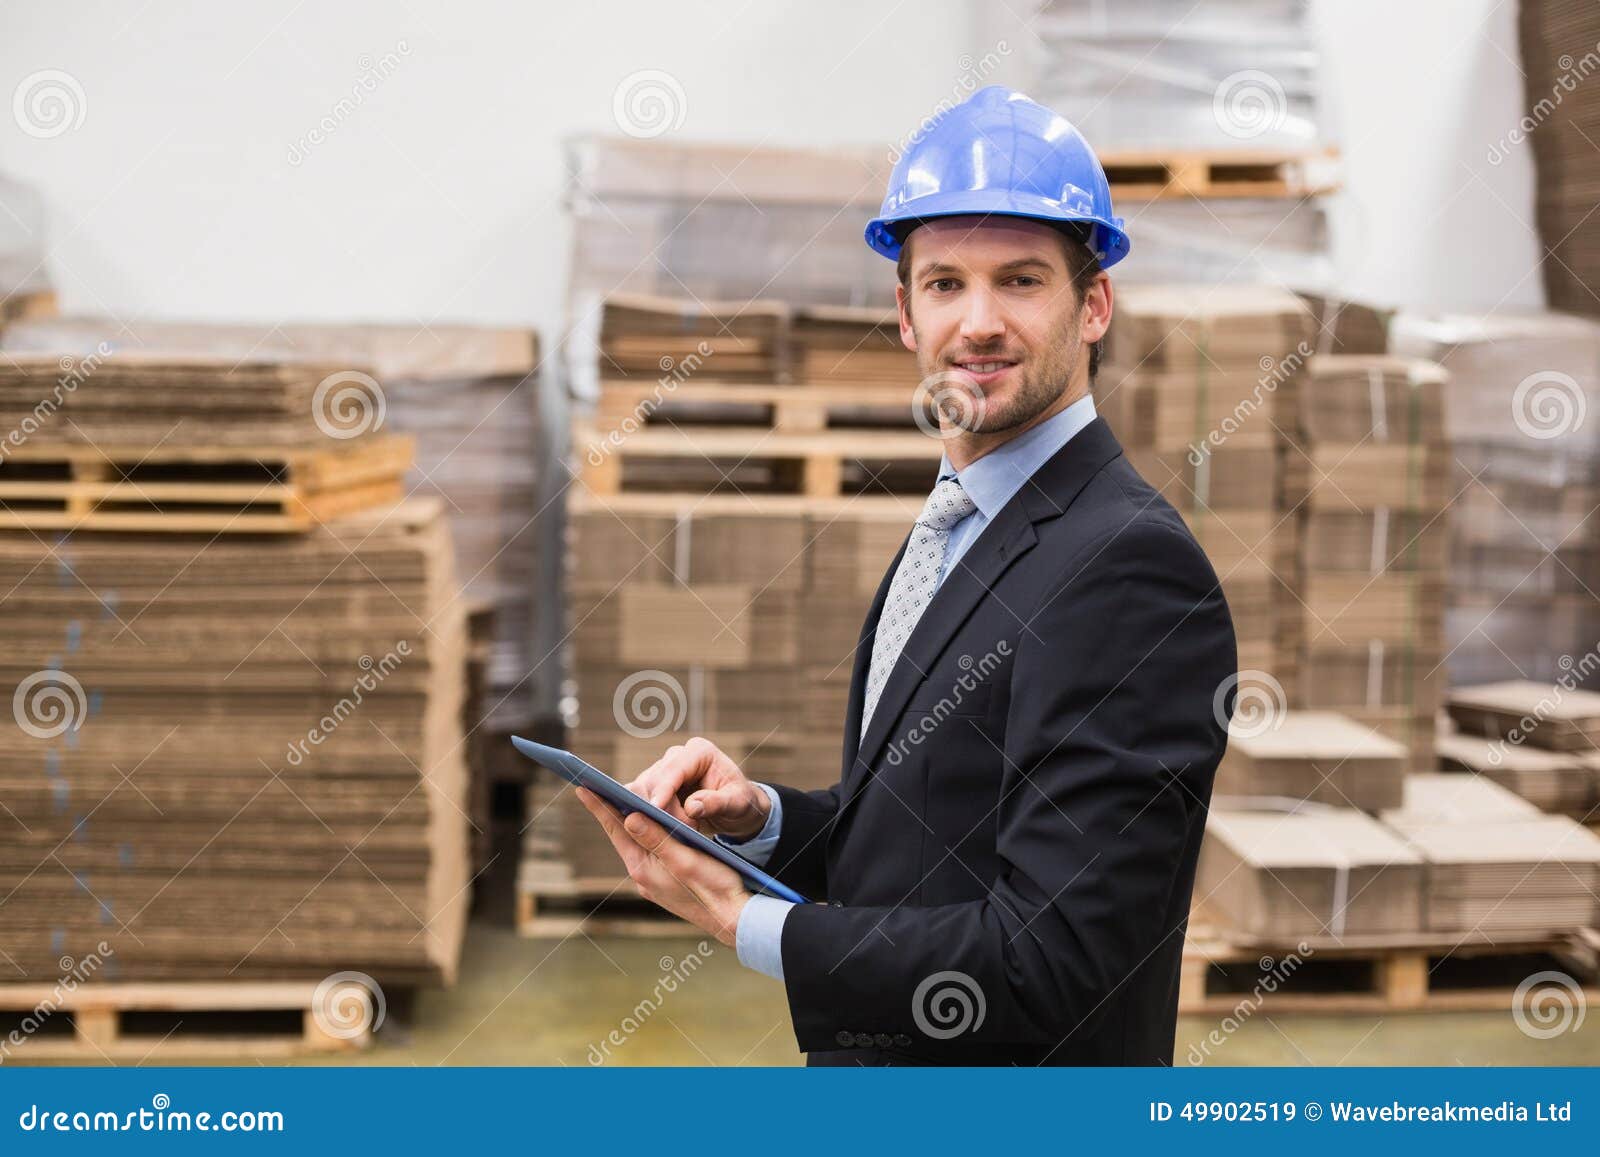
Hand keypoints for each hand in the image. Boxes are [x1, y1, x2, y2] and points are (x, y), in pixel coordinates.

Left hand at [575, 787, 748, 945]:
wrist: (733, 918)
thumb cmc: (715, 888)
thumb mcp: (685, 860)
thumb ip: (657, 839)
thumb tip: (628, 818)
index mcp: (644, 869)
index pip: (616, 830)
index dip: (599, 806)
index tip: (582, 786)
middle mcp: (644, 875)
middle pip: (623, 834)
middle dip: (613, 809)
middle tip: (599, 786)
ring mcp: (654, 880)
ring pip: (637, 842)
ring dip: (632, 820)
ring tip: (623, 799)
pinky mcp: (666, 881)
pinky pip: (651, 850)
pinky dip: (649, 832)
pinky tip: (653, 823)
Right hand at [624, 736, 770, 840]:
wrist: (735, 809)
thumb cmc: (740, 802)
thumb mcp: (737, 804)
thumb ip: (717, 803)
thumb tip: (691, 807)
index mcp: (700, 751)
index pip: (675, 768)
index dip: (663, 788)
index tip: (655, 808)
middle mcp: (677, 756)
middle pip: (653, 778)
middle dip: (660, 806)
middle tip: (680, 830)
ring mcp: (663, 770)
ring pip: (642, 790)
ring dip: (653, 814)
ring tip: (679, 831)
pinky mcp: (654, 787)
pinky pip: (641, 800)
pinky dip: (646, 815)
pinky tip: (657, 830)